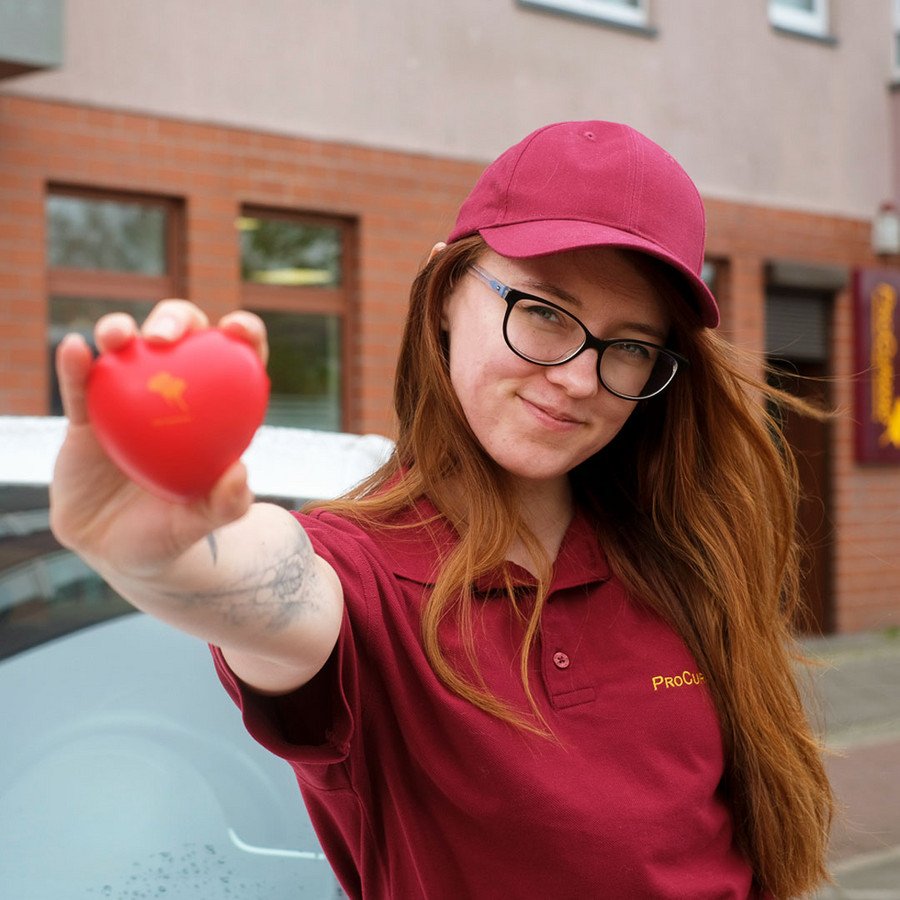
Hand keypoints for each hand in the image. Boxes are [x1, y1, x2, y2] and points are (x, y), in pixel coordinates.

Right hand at [49, 300, 269, 576]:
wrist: (116, 550)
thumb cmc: (168, 533)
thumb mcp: (198, 525)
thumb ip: (224, 505)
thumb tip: (240, 473)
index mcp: (214, 412)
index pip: (236, 361)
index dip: (244, 335)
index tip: (238, 329)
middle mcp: (173, 395)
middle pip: (179, 339)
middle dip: (176, 320)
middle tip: (165, 338)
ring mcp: (128, 401)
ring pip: (127, 351)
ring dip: (122, 330)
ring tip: (118, 336)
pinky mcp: (87, 417)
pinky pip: (81, 386)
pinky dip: (77, 365)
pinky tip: (76, 349)